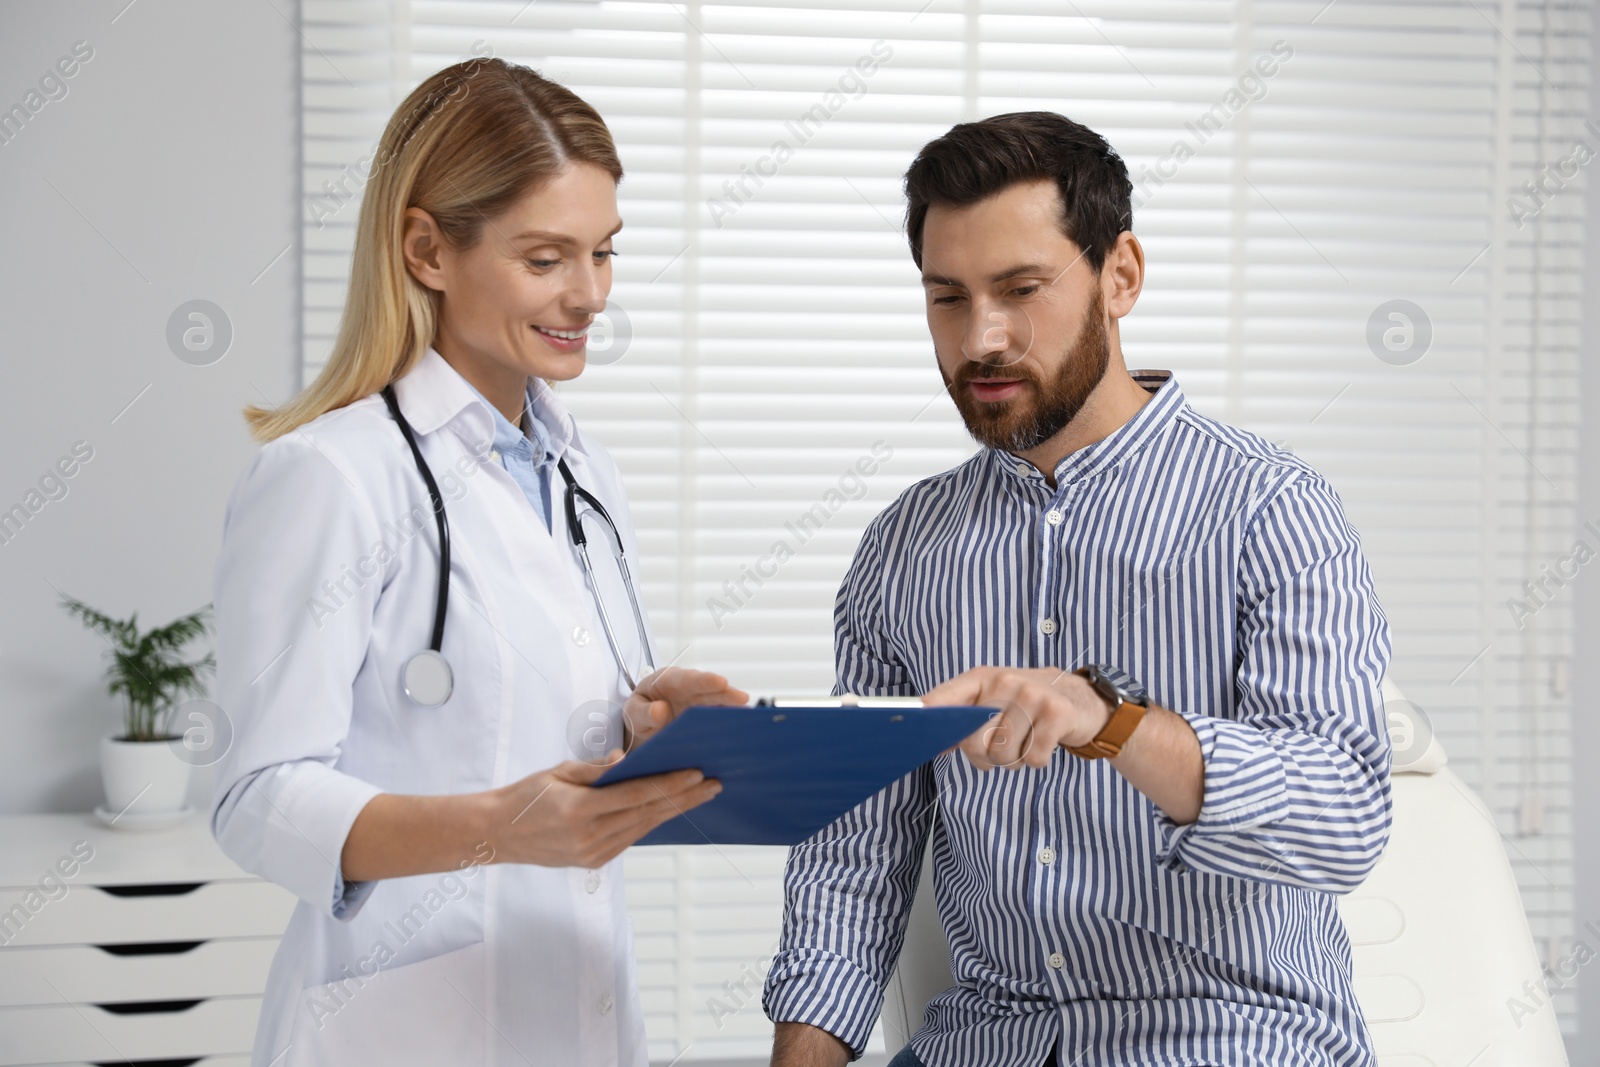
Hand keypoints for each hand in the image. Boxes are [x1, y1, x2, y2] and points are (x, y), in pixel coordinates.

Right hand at [488, 758, 721, 867]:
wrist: (499, 834)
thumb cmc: (525, 796)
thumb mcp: (557, 772)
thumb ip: (593, 769)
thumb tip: (628, 761)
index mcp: (579, 810)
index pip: (635, 795)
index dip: (669, 784)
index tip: (695, 773)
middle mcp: (589, 837)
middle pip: (647, 814)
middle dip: (684, 798)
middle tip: (713, 784)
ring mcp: (593, 853)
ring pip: (643, 828)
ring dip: (675, 811)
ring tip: (701, 795)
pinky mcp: (595, 861)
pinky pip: (631, 838)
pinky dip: (653, 822)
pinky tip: (671, 810)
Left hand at [623, 666, 747, 749]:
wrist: (645, 731)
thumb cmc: (639, 717)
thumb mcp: (634, 715)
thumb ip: (643, 713)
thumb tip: (660, 710)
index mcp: (667, 681)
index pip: (686, 679)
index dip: (704, 680)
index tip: (720, 682)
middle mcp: (687, 688)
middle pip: (708, 689)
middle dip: (725, 693)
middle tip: (742, 698)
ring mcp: (700, 702)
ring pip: (719, 702)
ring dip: (732, 707)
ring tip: (747, 713)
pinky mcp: (708, 715)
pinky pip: (720, 716)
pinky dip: (730, 721)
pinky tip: (742, 727)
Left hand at [923, 666, 1111, 770]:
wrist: (1083, 699)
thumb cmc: (1029, 706)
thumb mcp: (995, 701)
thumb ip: (963, 717)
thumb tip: (933, 742)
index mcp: (982, 677)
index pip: (945, 698)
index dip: (928, 719)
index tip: (916, 733)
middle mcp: (1005, 681)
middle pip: (974, 741)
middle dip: (985, 757)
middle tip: (1000, 749)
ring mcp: (1032, 695)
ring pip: (1003, 754)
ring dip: (1013, 761)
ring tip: (1025, 741)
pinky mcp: (1056, 713)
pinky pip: (1033, 759)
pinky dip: (1037, 760)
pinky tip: (1044, 742)